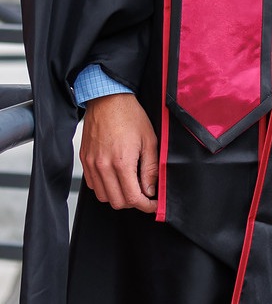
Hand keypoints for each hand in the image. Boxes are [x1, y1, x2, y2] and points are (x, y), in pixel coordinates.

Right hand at [79, 93, 157, 212]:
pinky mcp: (84, 161)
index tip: (153, 204)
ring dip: (118, 195)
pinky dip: (105, 187)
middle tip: (144, 194)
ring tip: (131, 184)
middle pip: (116, 202)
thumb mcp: (150, 141)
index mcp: (121, 162)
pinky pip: (93, 185)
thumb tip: (151, 190)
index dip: (145, 205)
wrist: (108, 100)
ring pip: (103, 196)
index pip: (132, 198)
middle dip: (133, 202)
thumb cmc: (130, 116)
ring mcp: (91, 165)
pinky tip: (116, 177)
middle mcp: (102, 166)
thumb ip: (150, 169)